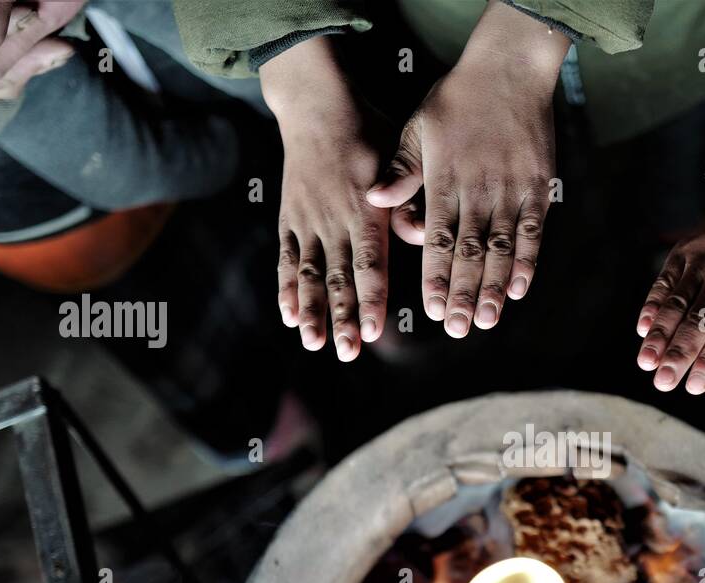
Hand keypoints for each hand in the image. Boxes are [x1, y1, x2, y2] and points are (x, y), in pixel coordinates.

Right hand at [262, 37, 389, 360]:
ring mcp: (308, 221)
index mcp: (366, 209)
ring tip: (314, 344)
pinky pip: (286, 259)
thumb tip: (419, 233)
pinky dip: (287, 288)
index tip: (372, 330)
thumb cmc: (368, 132)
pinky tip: (290, 316)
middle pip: (338, 278)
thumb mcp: (398, 155)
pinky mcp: (290, 219)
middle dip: (342, 318)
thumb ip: (408, 196)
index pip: (369, 263)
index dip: (370, 299)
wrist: (315, 106)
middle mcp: (334, 220)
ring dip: (312, 311)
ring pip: (309, 274)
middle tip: (346, 353)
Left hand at [365, 0, 567, 336]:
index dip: (437, 277)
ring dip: (494, 287)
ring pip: (501, 248)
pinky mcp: (537, 187)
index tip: (434, 309)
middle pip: (470, 253)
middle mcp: (478, 191)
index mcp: (444, 181)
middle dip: (464, 294)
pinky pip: (533, 231)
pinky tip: (520, 289)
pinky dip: (527, 261)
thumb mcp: (418, 128)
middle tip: (459, 329)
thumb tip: (373, 198)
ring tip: (488, 320)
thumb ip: (401, 170)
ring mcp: (510, 191)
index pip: (438, 239)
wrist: (507, 69)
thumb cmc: (456, 100)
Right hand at [636, 144, 704, 393]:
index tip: (695, 386)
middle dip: (678, 355)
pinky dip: (651, 306)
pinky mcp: (684, 251)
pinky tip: (641, 330)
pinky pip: (664, 282)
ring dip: (658, 336)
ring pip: (675, 304)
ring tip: (646, 364)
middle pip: (697, 321)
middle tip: (663, 383)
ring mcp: (701, 260)